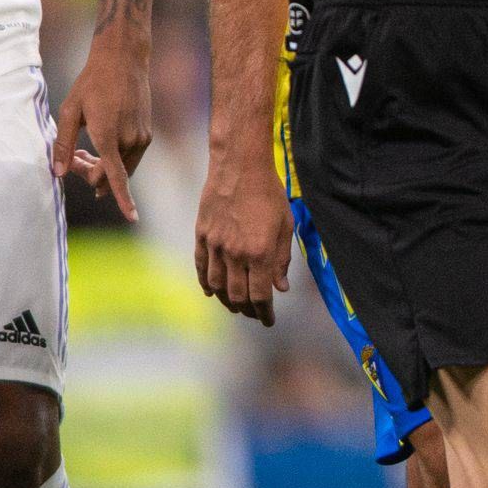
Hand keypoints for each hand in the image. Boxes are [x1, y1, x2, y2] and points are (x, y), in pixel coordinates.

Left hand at [54, 33, 150, 221]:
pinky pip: (129, 157)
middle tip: (71, 160)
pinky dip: (114, 158)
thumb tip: (58, 173)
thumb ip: (63, 144)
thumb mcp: (70, 111)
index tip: (132, 218)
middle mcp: (129, 139)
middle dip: (90, 174)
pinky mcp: (146, 134)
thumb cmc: (92, 83)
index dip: (123, 199)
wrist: (123, 60)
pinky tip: (99, 144)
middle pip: (111, 174)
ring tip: (81, 151)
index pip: (116, 175)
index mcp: (108, 134)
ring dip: (102, 167)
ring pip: (121, 167)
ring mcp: (141, 137)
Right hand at [192, 157, 290, 324]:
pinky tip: (211, 291)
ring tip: (235, 305)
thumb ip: (282, 259)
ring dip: (226, 300)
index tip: (268, 320)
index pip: (260, 295)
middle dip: (247, 310)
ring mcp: (216, 245)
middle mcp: (236, 253)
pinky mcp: (202, 236)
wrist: (239, 167)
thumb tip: (280, 288)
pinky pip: (201, 267)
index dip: (264, 312)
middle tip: (253, 314)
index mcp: (260, 253)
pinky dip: (206, 283)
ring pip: (217, 285)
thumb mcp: (285, 225)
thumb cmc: (269, 193)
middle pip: (237, 295)